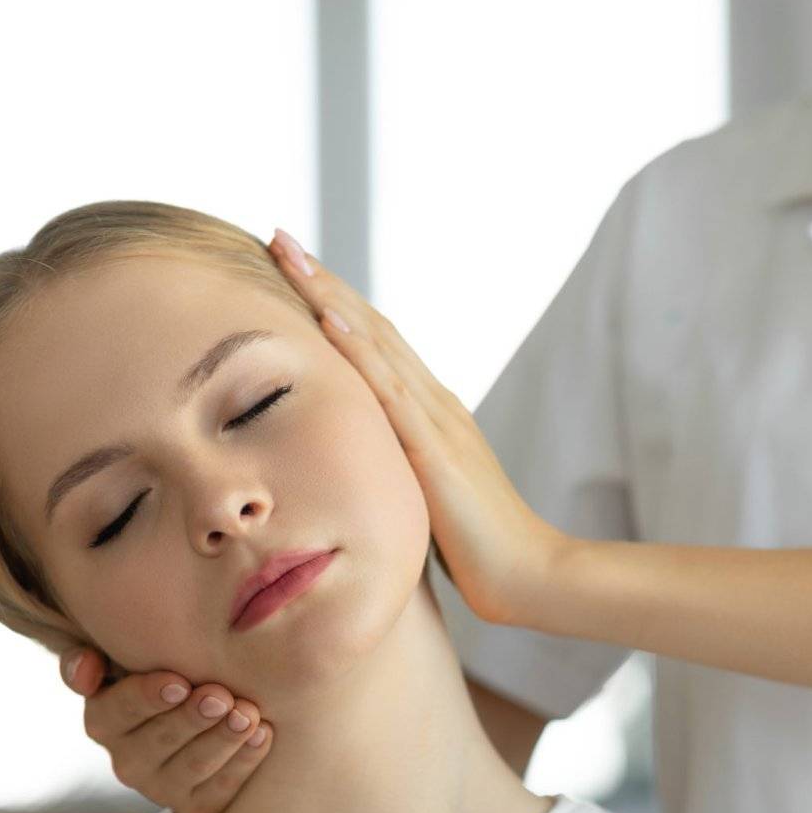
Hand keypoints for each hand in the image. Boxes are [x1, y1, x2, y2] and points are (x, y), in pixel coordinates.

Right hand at [60, 646, 273, 812]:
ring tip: (247, 714)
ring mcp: (161, 787)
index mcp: (103, 720)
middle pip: (160, 739)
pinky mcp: (195, 805)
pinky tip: (262, 734)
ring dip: (222, 739)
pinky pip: (220, 788)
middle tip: (221, 696)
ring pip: (193, 766)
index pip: (117, 710)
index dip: (147, 697)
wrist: (197, 724)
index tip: (179, 682)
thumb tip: (86, 667)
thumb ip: (90, 661)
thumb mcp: (121, 663)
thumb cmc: (161, 676)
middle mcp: (126, 760)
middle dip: (192, 717)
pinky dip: (243, 761)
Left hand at [268, 228, 567, 625]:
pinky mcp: (434, 449)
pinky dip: (358, 349)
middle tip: (280, 237)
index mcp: (430, 414)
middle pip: (371, 326)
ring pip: (376, 342)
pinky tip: (328, 318)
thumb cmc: (480, 552)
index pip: (374, 345)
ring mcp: (436, 420)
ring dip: (330, 295)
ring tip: (291, 255)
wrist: (531, 575)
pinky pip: (389, 390)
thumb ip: (397, 477)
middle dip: (323, 280)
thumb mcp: (424, 502)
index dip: (333, 304)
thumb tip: (356, 478)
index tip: (292, 270)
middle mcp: (434, 402)